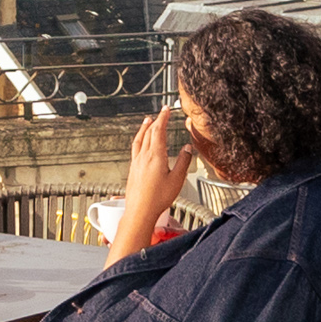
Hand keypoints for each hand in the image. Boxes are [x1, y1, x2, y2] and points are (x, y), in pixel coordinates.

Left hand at [110, 111, 191, 253]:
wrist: (139, 211)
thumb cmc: (157, 198)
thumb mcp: (177, 180)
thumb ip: (183, 162)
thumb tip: (188, 148)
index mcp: (155, 156)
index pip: (158, 131)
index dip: (163, 118)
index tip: (166, 110)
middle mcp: (143, 156)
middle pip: (148, 133)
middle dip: (155, 121)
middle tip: (160, 113)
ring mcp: (136, 162)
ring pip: (139, 139)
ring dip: (143, 128)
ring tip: (146, 121)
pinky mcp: (132, 169)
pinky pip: (135, 148)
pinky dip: (139, 139)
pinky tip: (140, 143)